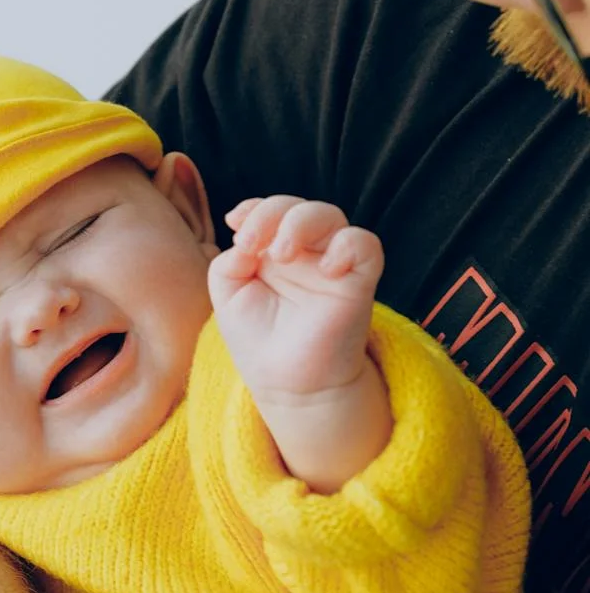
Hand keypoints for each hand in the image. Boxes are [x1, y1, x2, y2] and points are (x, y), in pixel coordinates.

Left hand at [208, 196, 383, 399]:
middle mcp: (305, 252)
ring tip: (282, 253)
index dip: (255, 207)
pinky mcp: (358, 281)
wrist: (286, 385)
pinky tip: (325, 268)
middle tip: (253, 243)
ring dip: (301, 222)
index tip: (235, 222)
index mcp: (274, 250)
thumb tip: (245, 244)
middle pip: (298, 207)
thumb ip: (227, 262)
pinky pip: (366, 244)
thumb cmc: (257, 340)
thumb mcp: (227, 295)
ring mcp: (332, 264)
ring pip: (330, 215)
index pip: (271, 210)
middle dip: (271, 213)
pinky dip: (347, 245)